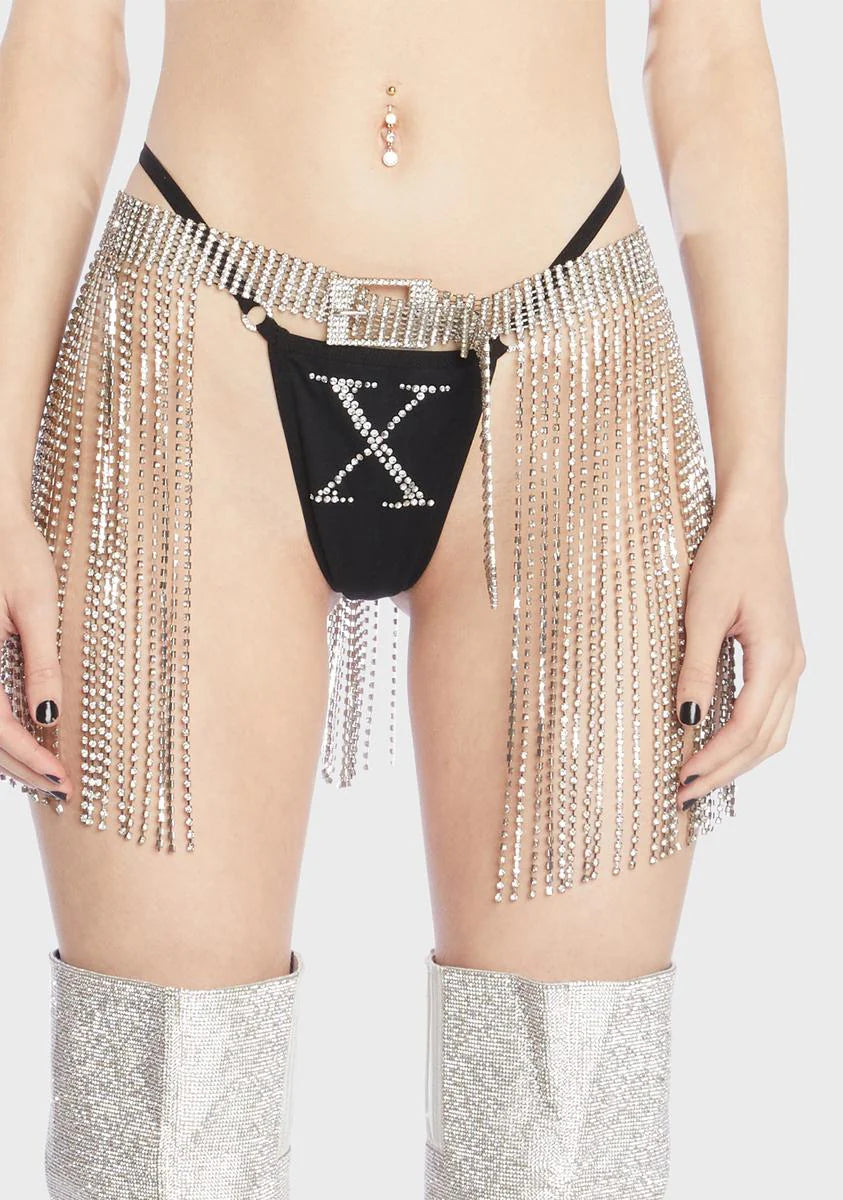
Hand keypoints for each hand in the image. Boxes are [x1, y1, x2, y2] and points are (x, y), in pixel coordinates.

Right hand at [0, 509, 70, 799]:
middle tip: (61, 789)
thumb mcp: (36, 605)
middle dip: (20, 768)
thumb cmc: (14, 552)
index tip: (62, 779)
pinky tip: (22, 741)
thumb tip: (47, 715)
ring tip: (43, 775)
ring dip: (5, 756)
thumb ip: (40, 662)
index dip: (29, 758)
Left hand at [675, 502, 804, 806]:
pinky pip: (771, 712)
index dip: (714, 760)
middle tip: (682, 795)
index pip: (747, 728)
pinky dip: (746, 738)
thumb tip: (689, 721)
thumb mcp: (702, 613)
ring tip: (698, 779)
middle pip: (764, 741)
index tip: (680, 779)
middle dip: (724, 772)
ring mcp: (791, 663)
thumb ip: (698, 669)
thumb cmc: (726, 558)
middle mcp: (792, 666)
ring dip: (737, 761)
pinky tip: (717, 746)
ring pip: (773, 732)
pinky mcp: (781, 657)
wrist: (752, 522)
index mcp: (776, 657)